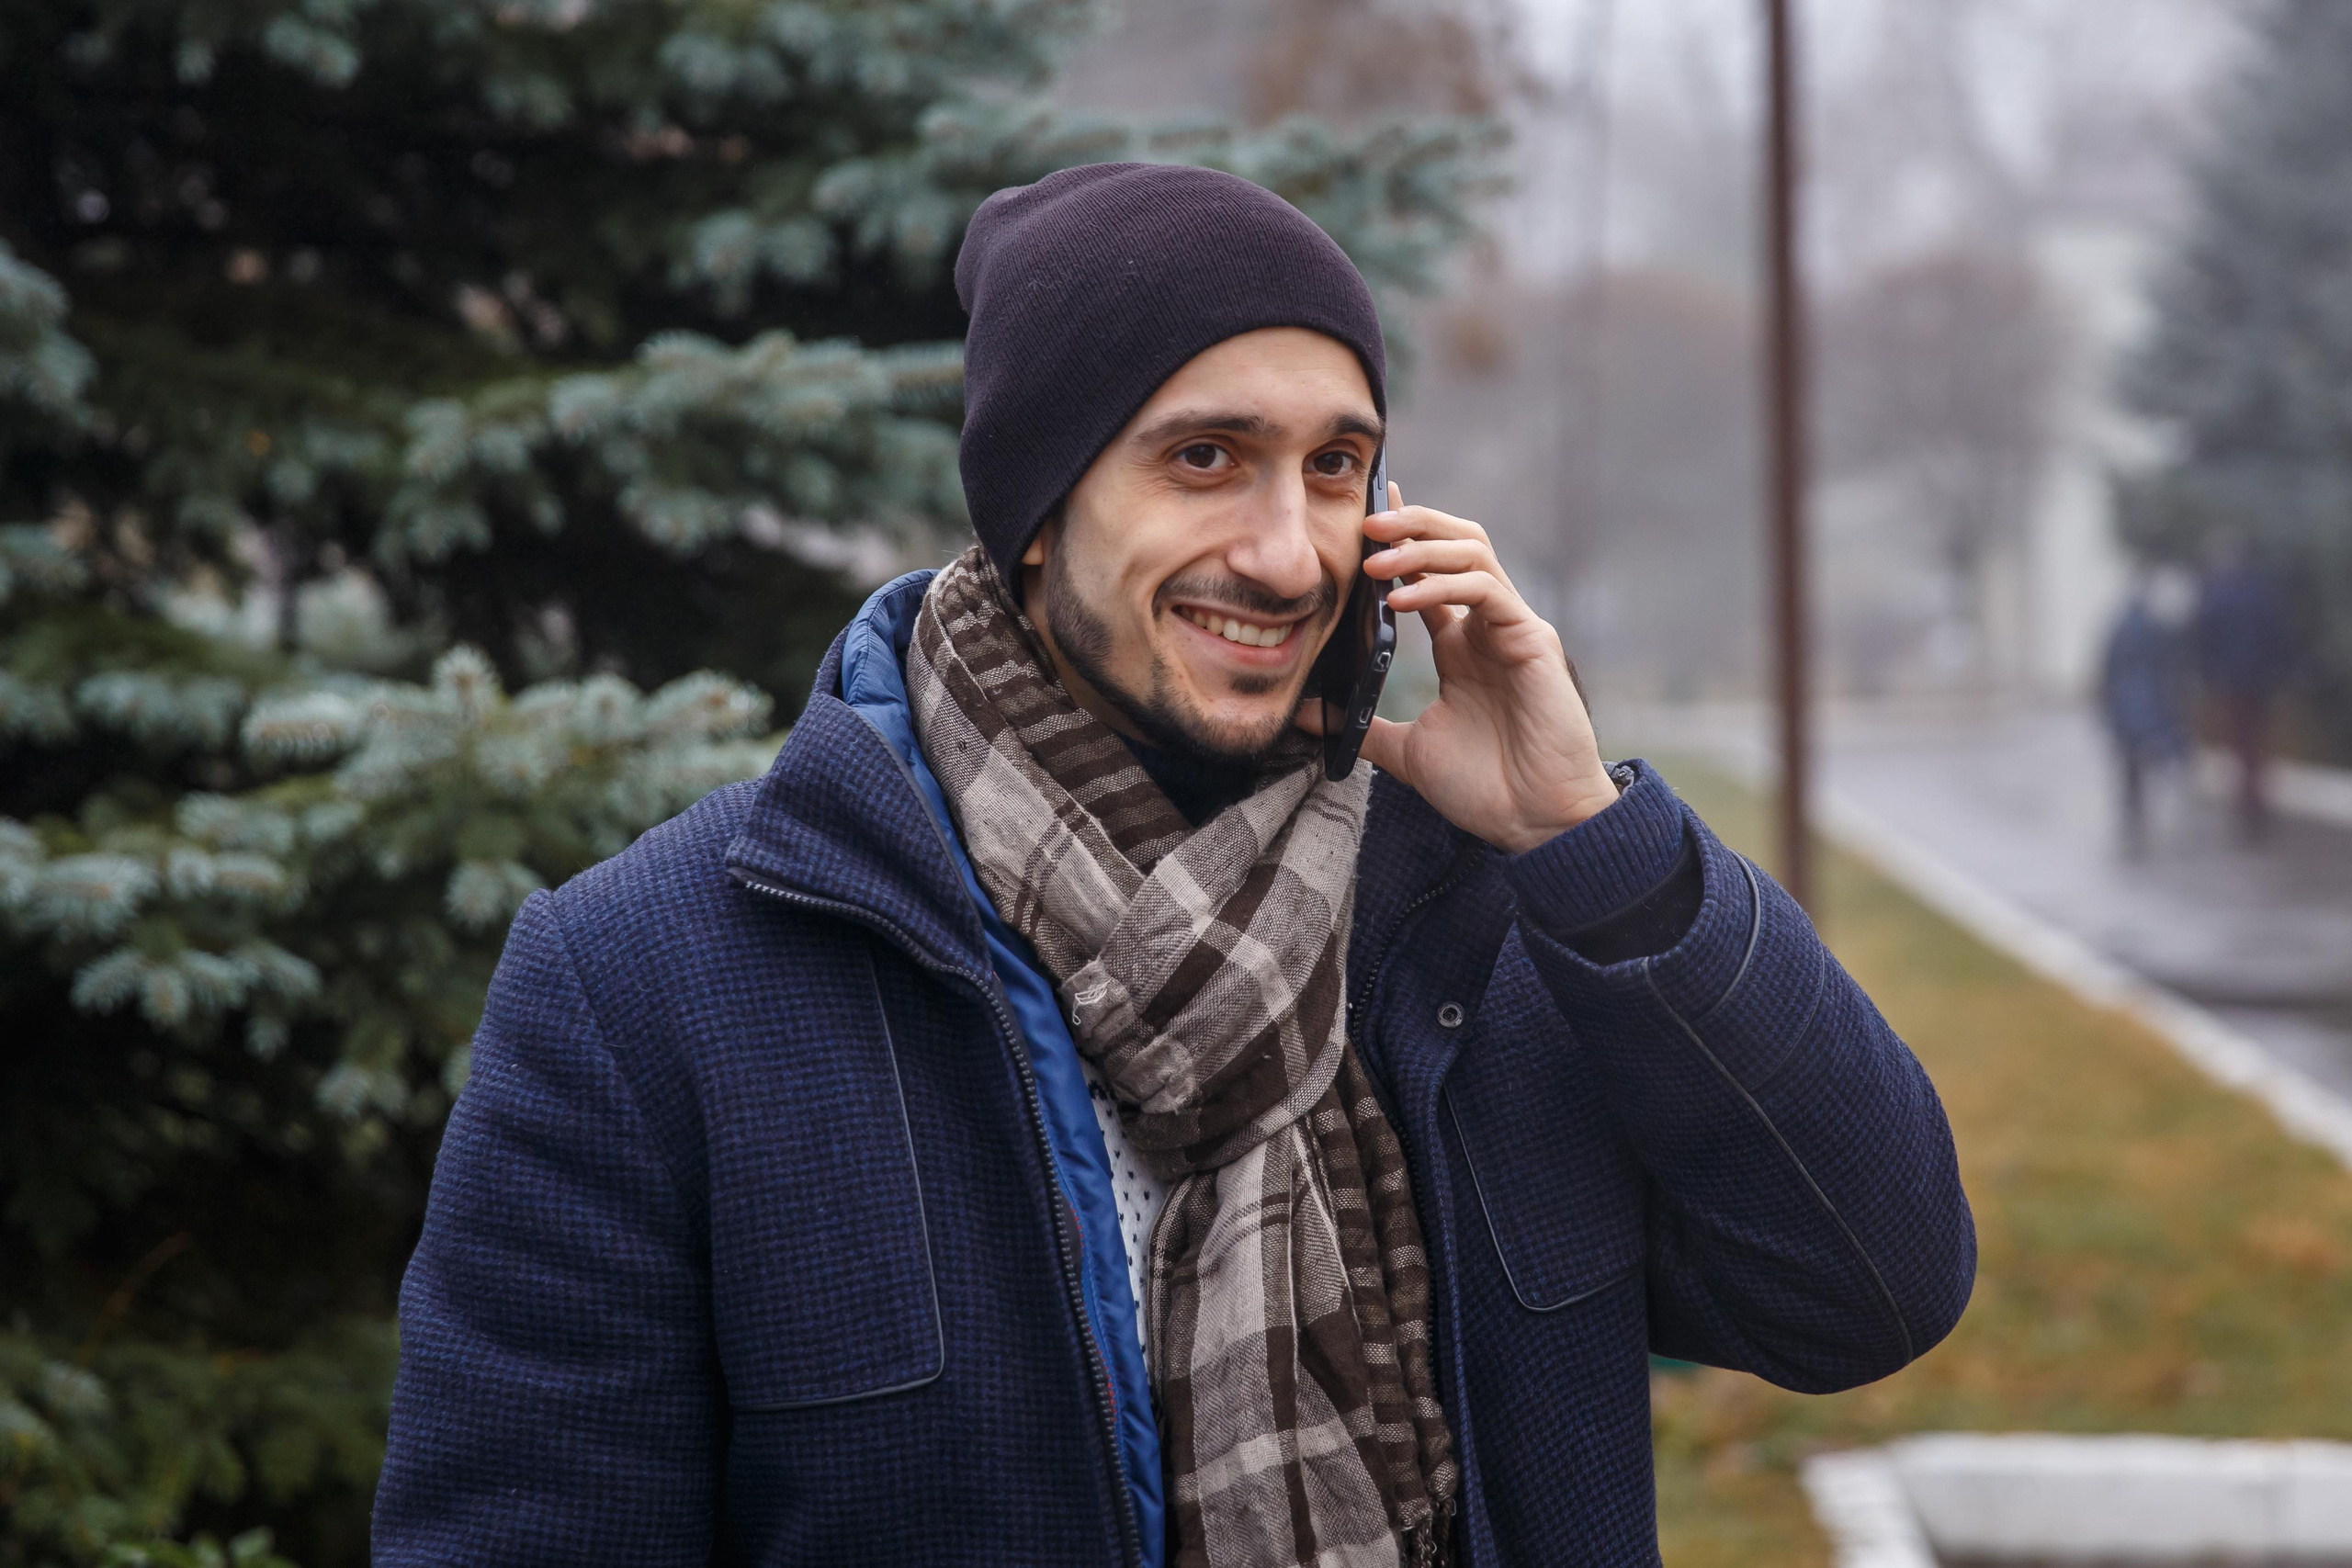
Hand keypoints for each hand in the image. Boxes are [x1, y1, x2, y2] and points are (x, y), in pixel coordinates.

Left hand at [1296, 483, 1619, 854]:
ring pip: (1473, 552)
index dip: (1400, 539)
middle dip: (1410, 524)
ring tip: (1374, 561)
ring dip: (1421, 547)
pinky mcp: (1532, 640)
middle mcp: (1486, 627)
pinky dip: (1442, 585)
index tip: (1361, 516)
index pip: (1430, 571)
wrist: (1534, 824)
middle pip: (1454, 543)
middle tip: (1363, 522)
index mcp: (1460, 645)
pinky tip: (1401, 600)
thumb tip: (1303, 715)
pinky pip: (1486, 591)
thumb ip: (1364, 727)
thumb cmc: (1483, 788)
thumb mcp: (1406, 753)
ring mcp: (1512, 629)